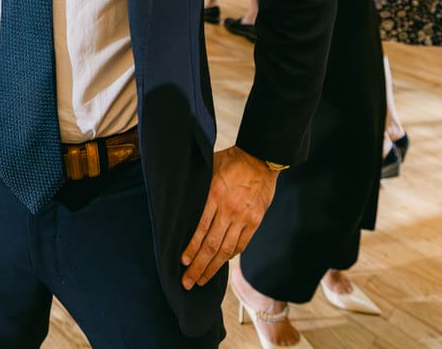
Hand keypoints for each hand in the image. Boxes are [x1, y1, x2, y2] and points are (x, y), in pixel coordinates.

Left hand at [180, 146, 277, 289]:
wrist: (261, 158)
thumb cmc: (231, 161)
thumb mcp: (209, 170)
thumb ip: (198, 189)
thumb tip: (179, 203)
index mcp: (214, 195)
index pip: (200, 229)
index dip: (191, 248)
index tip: (182, 262)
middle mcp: (229, 210)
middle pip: (212, 246)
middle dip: (198, 267)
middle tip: (187, 282)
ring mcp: (244, 217)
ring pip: (227, 250)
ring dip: (213, 268)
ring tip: (202, 280)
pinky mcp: (255, 221)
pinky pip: (242, 244)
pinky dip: (230, 256)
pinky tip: (221, 264)